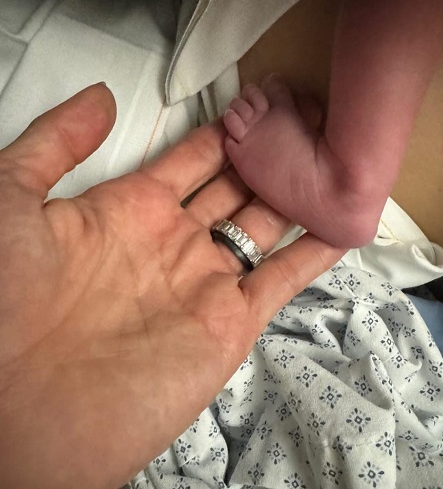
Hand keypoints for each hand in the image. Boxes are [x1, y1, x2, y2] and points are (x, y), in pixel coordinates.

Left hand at [0, 84, 343, 488]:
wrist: (14, 410)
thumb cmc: (1, 302)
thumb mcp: (10, 198)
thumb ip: (55, 141)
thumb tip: (102, 96)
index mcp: (131, 208)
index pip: (196, 157)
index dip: (229, 128)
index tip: (263, 100)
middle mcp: (175, 242)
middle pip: (240, 185)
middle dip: (275, 152)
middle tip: (312, 118)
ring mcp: (205, 282)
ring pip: (268, 225)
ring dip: (302, 192)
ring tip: (337, 155)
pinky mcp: (228, 325)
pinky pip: (283, 279)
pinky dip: (317, 252)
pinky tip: (345, 221)